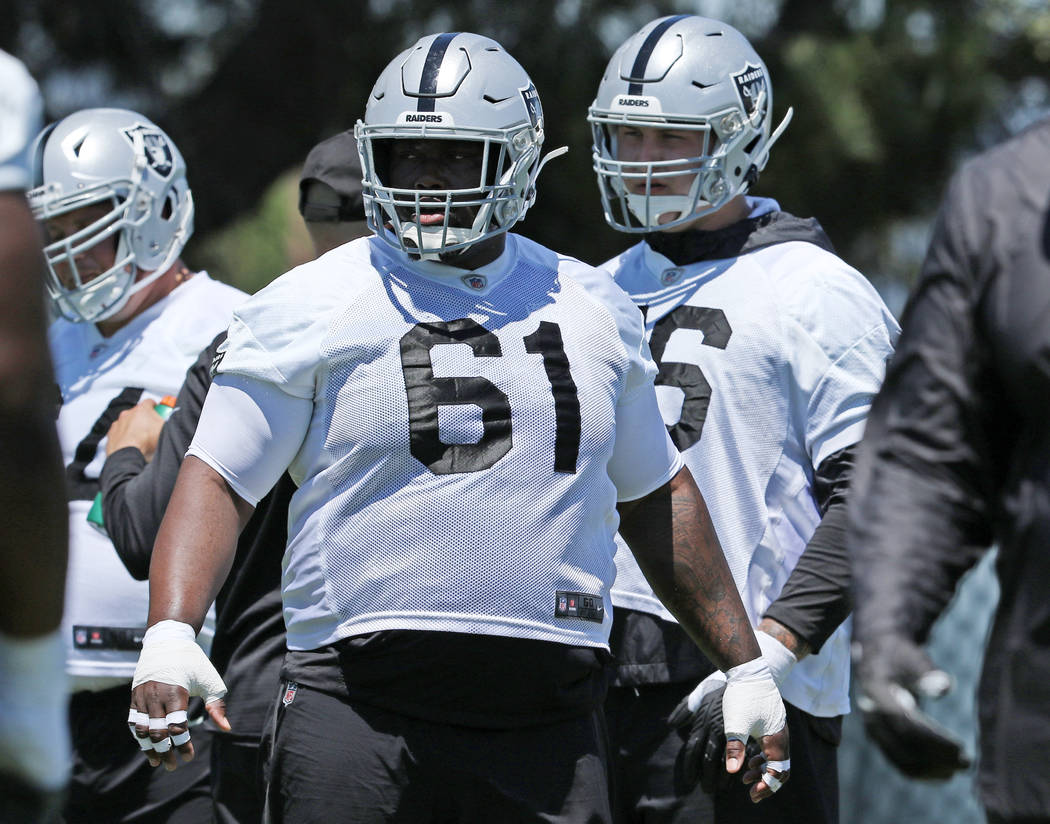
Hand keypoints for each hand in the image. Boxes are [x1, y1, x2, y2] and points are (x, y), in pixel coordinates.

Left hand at [106, 399, 166, 458]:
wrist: (128, 454)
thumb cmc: (145, 442)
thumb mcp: (165, 430)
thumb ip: (170, 422)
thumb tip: (173, 421)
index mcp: (142, 409)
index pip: (150, 402)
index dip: (156, 407)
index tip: (159, 413)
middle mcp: (128, 413)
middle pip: (139, 412)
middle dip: (145, 418)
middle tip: (152, 428)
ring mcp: (119, 422)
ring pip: (128, 421)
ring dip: (134, 427)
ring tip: (141, 439)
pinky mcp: (112, 433)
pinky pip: (120, 431)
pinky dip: (125, 435)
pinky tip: (131, 443)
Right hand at [129, 621, 229, 770]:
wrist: (167, 641)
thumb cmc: (193, 662)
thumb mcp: (210, 680)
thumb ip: (217, 705)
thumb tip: (226, 728)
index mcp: (176, 693)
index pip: (177, 727)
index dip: (182, 745)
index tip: (188, 757)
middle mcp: (156, 696)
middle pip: (158, 733)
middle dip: (165, 752)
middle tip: (173, 766)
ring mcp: (142, 696)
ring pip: (141, 729)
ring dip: (148, 748)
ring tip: (156, 762)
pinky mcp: (134, 695)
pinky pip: (132, 720)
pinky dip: (138, 735)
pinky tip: (146, 745)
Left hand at [671, 656, 789, 802]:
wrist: (749, 670)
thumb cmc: (742, 697)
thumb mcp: (735, 724)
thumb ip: (735, 749)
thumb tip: (732, 771)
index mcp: (776, 740)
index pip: (778, 772)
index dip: (767, 787)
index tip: (752, 796)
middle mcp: (782, 736)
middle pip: (782, 768)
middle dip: (768, 783)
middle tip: (752, 794)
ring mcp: (778, 729)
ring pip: (777, 758)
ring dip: (763, 770)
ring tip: (745, 778)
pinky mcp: (772, 722)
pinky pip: (773, 747)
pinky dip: (763, 758)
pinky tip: (749, 760)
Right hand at [854, 636, 969, 778]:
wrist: (877, 656)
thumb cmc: (899, 655)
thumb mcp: (912, 657)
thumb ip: (926, 671)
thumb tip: (943, 687)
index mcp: (876, 692)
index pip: (904, 724)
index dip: (933, 740)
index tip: (961, 747)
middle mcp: (871, 715)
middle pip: (904, 747)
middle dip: (937, 758)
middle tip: (967, 762)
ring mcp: (874, 729)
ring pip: (901, 760)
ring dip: (932, 769)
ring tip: (959, 768)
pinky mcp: (881, 739)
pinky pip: (900, 763)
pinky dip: (923, 772)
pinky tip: (945, 772)